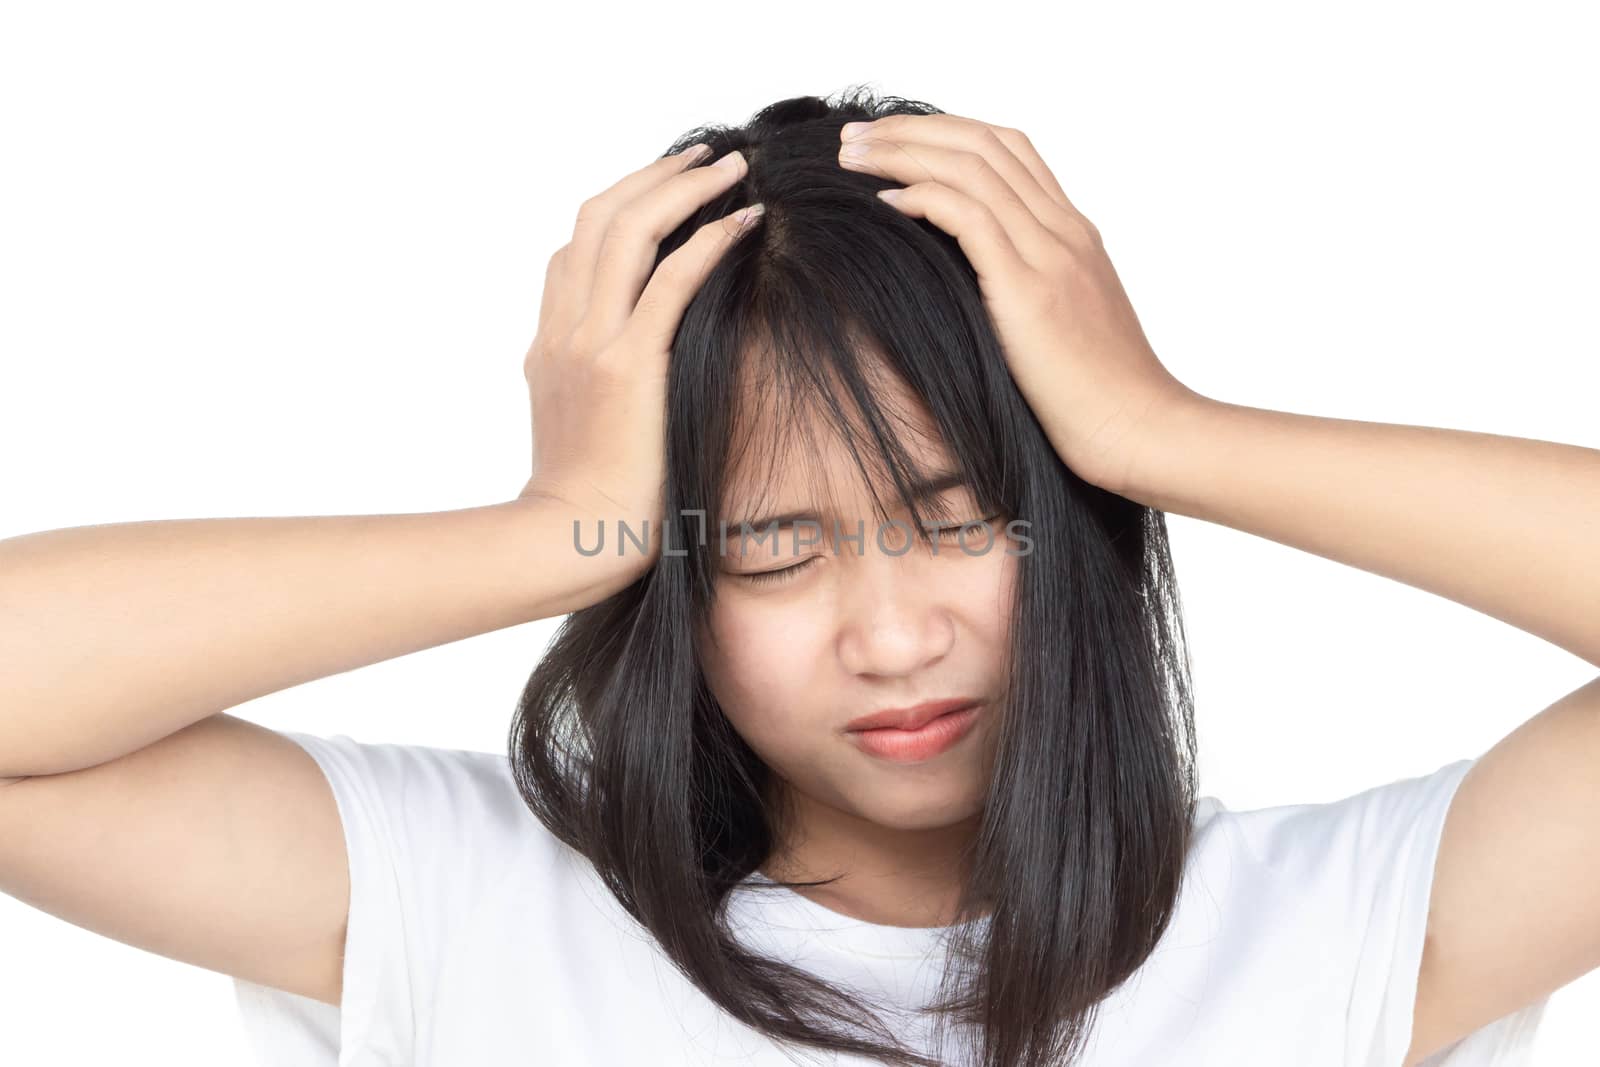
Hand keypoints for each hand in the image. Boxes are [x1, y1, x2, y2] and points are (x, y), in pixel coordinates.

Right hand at [517, 143, 761, 575]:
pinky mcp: (625, 367)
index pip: (577, 249)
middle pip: (598, 218)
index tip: (670, 191)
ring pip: (627, 231)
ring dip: (684, 188)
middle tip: (710, 158)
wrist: (566, 541)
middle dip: (656, 177)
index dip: (623, 207)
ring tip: (733, 169)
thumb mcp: (577, 429)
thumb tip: (629, 376)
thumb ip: (591, 386)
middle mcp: (563, 330)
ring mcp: (588, 343)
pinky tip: (745, 222)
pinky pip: (669, 282)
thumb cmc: (587, 504)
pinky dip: (708, 242)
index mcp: (549, 343)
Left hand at [837, 113, 1200, 494]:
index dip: (945, 131)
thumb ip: (1024, 290)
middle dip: (911, 130)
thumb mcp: (1061, 326)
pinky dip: (923, 198)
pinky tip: (885, 203)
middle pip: (983, 143)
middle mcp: (1064, 230)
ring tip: (852, 158)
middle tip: (854, 137)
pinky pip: (969, 219)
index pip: (1008, 149)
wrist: (1139, 430)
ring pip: (971, 168)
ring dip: (903, 154)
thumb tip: (967, 287)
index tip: (892, 140)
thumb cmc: (1097, 397)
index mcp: (1073, 234)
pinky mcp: (1030, 290)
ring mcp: (1051, 255)